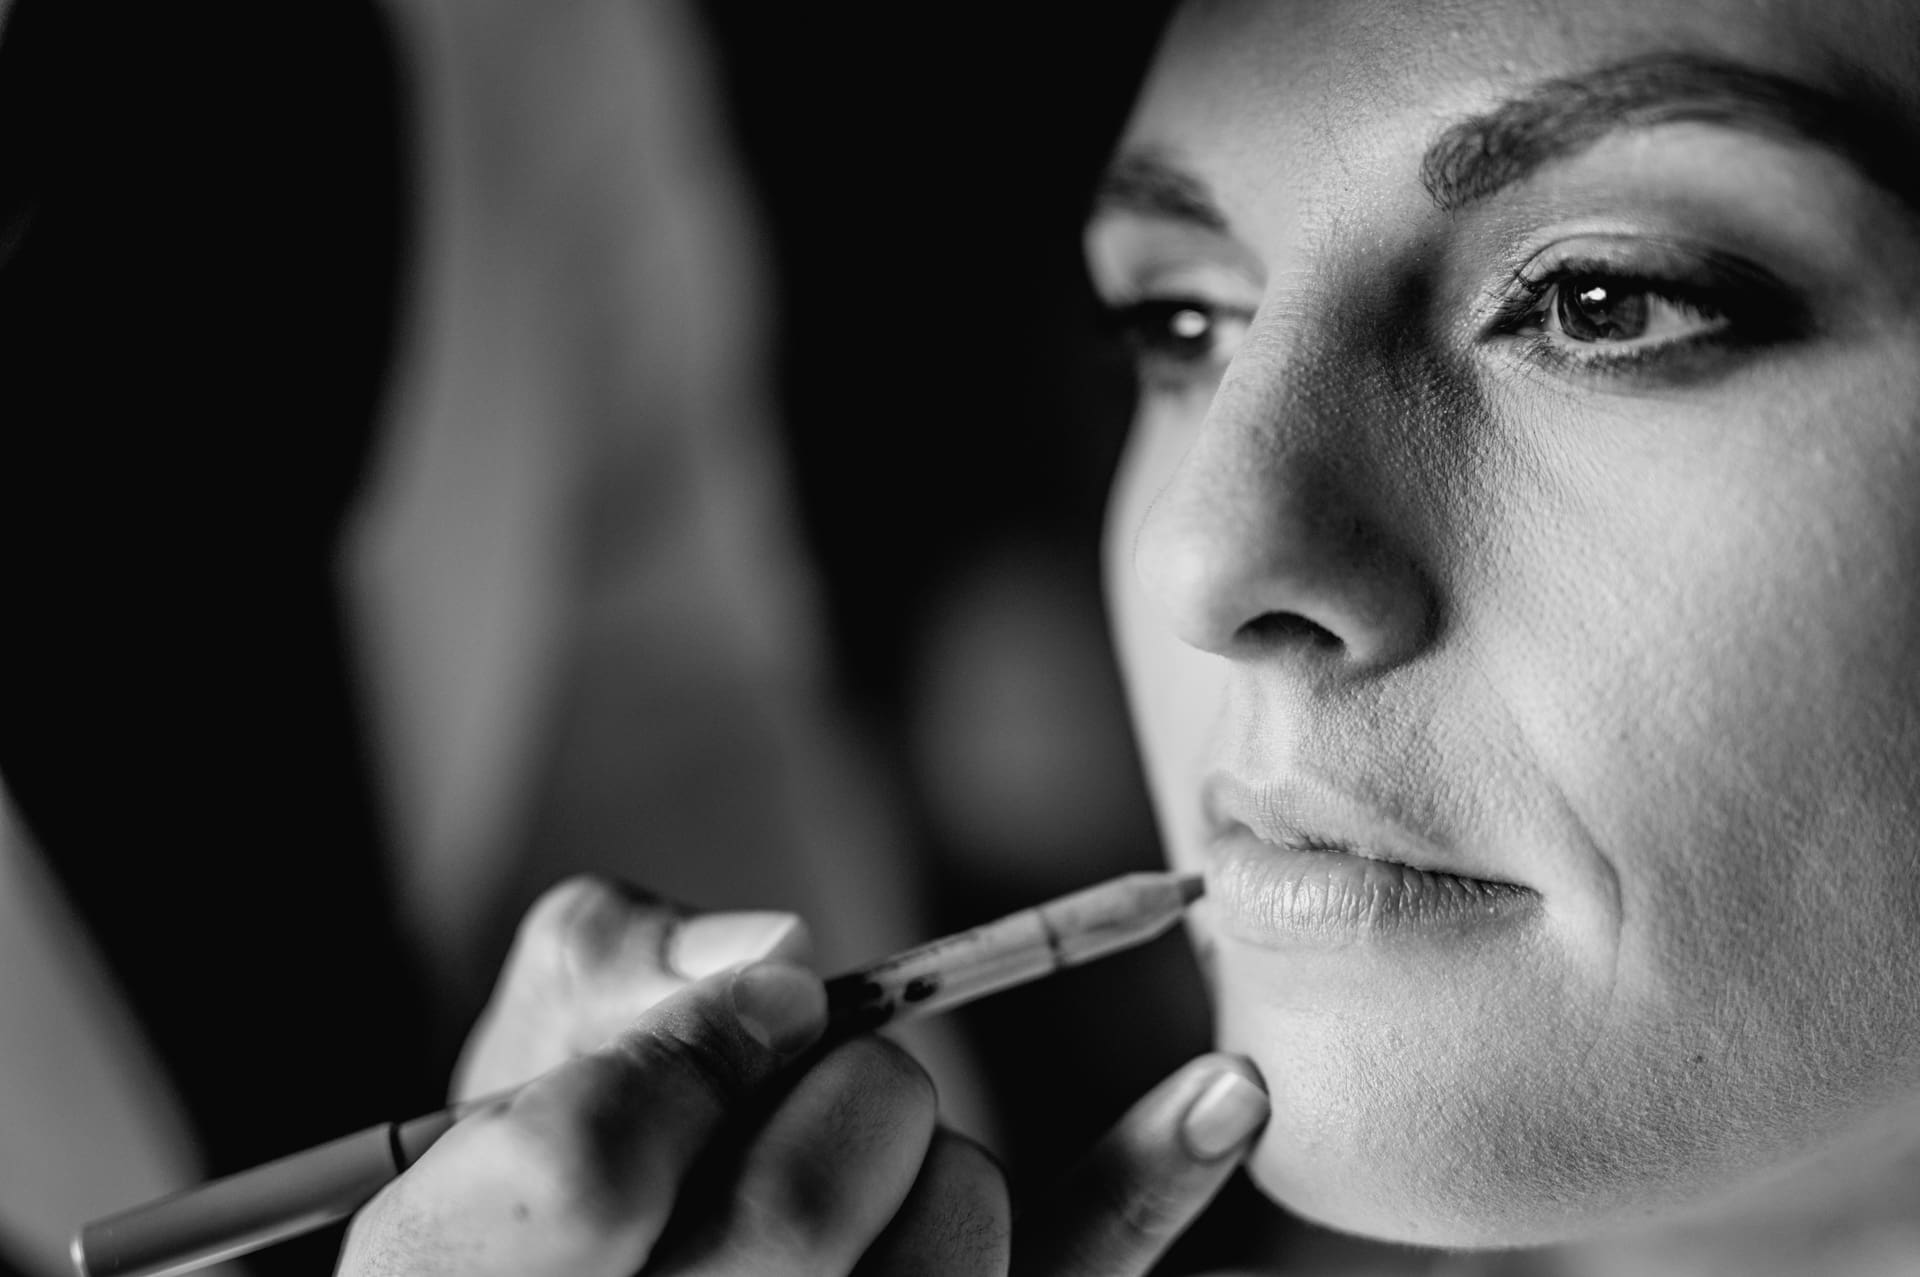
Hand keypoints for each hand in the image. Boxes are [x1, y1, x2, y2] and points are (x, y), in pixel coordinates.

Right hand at [338, 877, 1269, 1274]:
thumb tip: (771, 949)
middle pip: (802, 1200)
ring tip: (861, 1178)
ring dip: (937, 1147)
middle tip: (813, 1072)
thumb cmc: (553, 1183)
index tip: (740, 1009)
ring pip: (962, 1226)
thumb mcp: (512, 1066)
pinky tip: (1222, 1091)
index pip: (592, 1163)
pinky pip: (1079, 1275)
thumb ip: (596, 975)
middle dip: (836, 1085)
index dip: (681, 1055)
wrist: (621, 1274)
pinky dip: (1149, 1180)